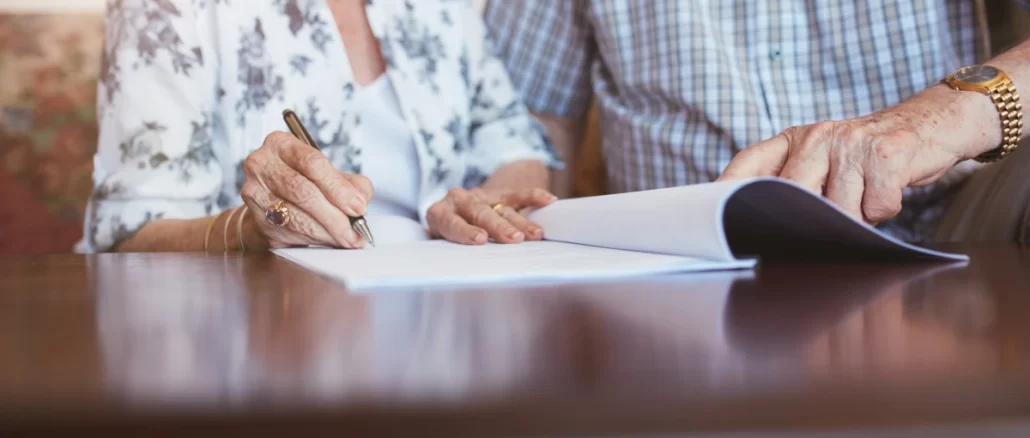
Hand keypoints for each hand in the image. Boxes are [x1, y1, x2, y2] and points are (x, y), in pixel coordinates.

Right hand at [240, 131, 373, 248]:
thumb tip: (360, 200)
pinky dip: (313, 240)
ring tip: (346, 239)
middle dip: (334, 216)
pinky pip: (288, 232)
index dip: (339, 188)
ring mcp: (255, 191)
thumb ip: (352, 183)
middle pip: (303, 191)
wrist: (272, 199)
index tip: (359, 207)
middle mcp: (262, 164)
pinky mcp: (255, 218)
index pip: (312, 163)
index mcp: (281, 144)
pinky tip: (328, 241)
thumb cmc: (305, 182)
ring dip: (326, 232)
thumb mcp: (330, 174)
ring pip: (295, 216)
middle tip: (356, 232)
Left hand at [427, 187, 557, 243]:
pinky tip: (549, 200)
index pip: (451, 222)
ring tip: (536, 235)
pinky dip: (532, 196)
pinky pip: (517, 194)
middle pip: (480, 213)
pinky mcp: (498, 193)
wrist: (452, 211)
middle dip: (498, 226)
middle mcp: (458, 201)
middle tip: (514, 239)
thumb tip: (455, 274)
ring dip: (521, 222)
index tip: (480, 240)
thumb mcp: (438, 246)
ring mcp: (479, 195)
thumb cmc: (444, 238)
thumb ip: (445, 254)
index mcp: (439, 214)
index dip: (465, 231)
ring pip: (502, 208)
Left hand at [717, 86, 991, 224]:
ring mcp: (851, 144)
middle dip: (811, 220)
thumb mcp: (823, 157)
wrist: (930, 124)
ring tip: (865, 195)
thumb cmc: (868, 154)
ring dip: (856, 216)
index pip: (749, 165)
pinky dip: (885, 210)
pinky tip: (887, 190)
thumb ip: (793, 181)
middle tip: (827, 220)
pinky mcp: (886, 155)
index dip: (726, 191)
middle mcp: (817, 136)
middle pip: (794, 198)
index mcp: (794, 139)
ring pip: (839, 211)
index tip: (711, 219)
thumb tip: (758, 225)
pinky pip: (875, 208)